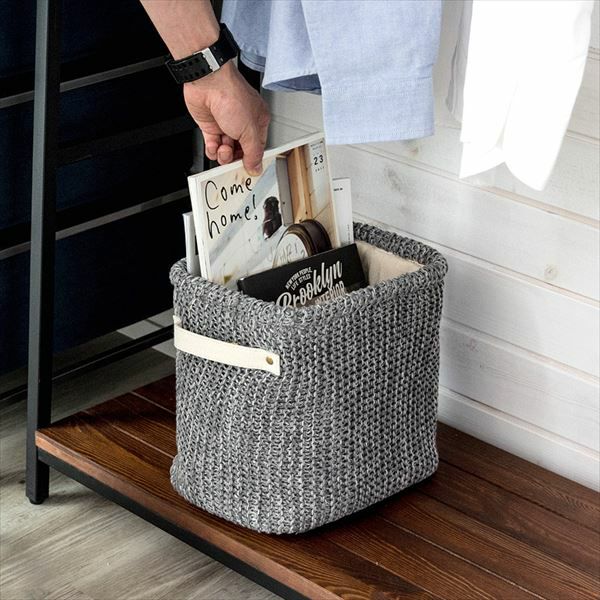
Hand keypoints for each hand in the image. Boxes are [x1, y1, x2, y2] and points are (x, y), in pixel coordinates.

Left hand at [183, 61, 269, 175]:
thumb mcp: (250, 130)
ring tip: (223, 148)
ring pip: (226, 151)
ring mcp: (225, 125)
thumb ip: (254, 152)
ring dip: (224, 154)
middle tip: (233, 160)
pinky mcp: (211, 126)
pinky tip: (214, 145)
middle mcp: (242, 123)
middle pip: (241, 151)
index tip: (247, 168)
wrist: (208, 83)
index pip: (257, 148)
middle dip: (236, 158)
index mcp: (258, 121)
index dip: (252, 159)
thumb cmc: (231, 96)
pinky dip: (212, 149)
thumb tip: (256, 167)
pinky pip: (213, 146)